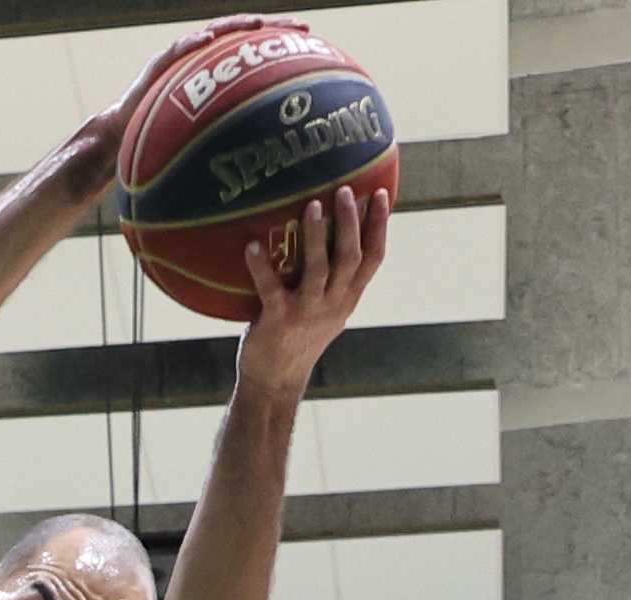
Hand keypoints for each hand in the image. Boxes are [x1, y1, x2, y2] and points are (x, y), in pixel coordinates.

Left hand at [233, 179, 390, 399]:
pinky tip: (251, 245)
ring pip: (319, 269)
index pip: (375, 257)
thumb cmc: (299, 337)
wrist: (276, 379)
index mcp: (348, 297)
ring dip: (316, 236)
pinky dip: (260, 266)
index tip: (379, 193)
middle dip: (350, 222)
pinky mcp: (278, 320)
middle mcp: (333, 304)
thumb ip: (336, 279)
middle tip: (343, 190)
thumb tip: (333, 234)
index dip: (379, 225)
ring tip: (311, 205)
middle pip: (351, 257)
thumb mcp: (328, 309)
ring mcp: (307, 312)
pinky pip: (270, 288)